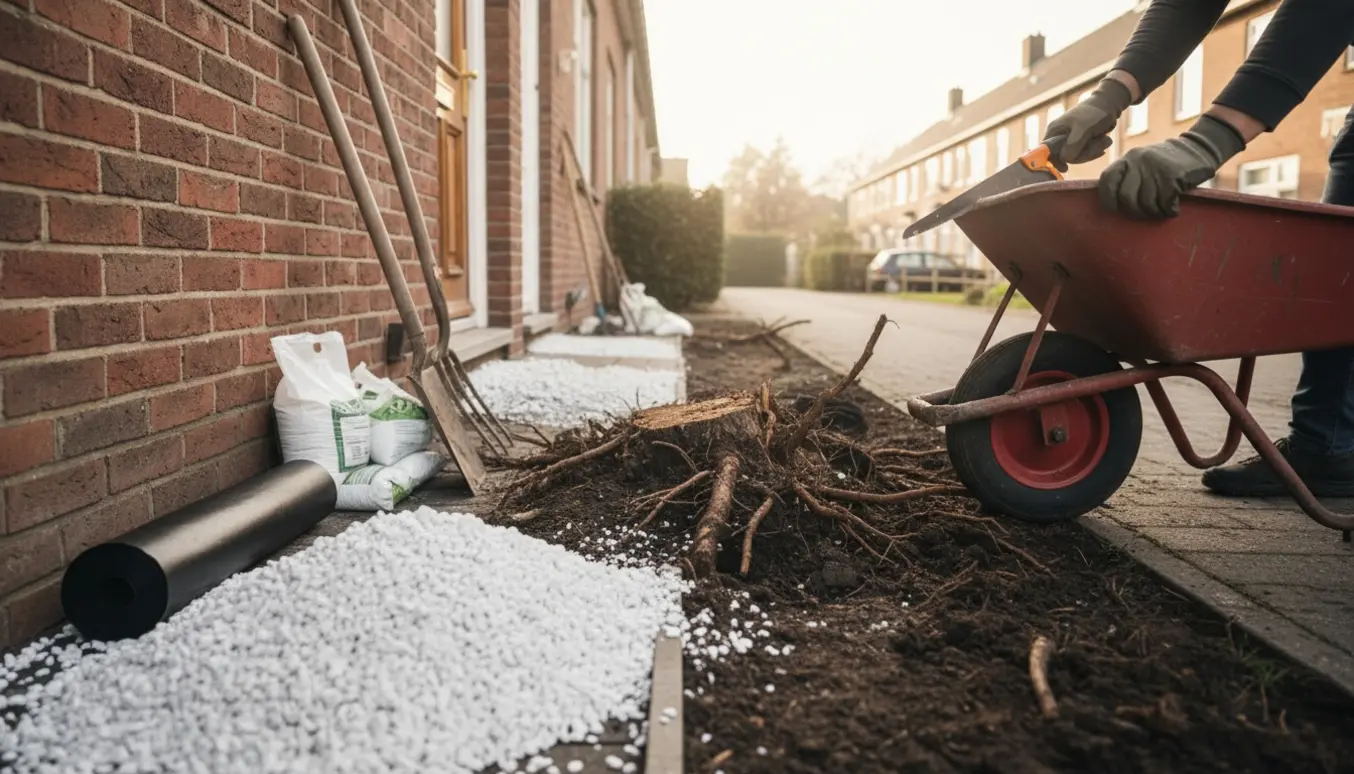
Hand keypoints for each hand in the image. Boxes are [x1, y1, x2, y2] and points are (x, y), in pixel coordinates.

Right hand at [1043, 79, 1131, 164]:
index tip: (1065, 168)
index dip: (1053, 161)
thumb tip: (1065, 160)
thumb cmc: (1094, 113)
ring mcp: (1070, 141)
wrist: (1109, 105)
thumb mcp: (1084, 128)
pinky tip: (1103, 143)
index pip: (1045, 152)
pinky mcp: (1080, 143)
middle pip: (1064, 158)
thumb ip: (1074, 144)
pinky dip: (1095, 151)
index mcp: (1054, 130)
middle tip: (1097, 148)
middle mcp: (1059, 137)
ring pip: (1076, 157)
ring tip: (1103, 140)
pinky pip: (1084, 155)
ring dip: (1092, 152)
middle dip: (1082, 155)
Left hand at [1098, 114, 1245, 218]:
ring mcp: (1155, 168)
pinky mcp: (1173, 176)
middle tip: (1144, 213)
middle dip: (1135, 211)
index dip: (1108, 199)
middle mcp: (1139, 162)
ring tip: (1160, 210)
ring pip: (1146, 203)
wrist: (1198, 148)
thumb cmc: (1165, 164)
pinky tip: (1172, 208)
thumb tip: (1113, 206)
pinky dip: (1169, 210)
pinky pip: (1165, 203)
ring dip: (1154, 213)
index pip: (1107, 181)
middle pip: (1126, 197)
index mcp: (1128, 159)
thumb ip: (1127, 178)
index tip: (1115, 208)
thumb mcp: (1141, 163)